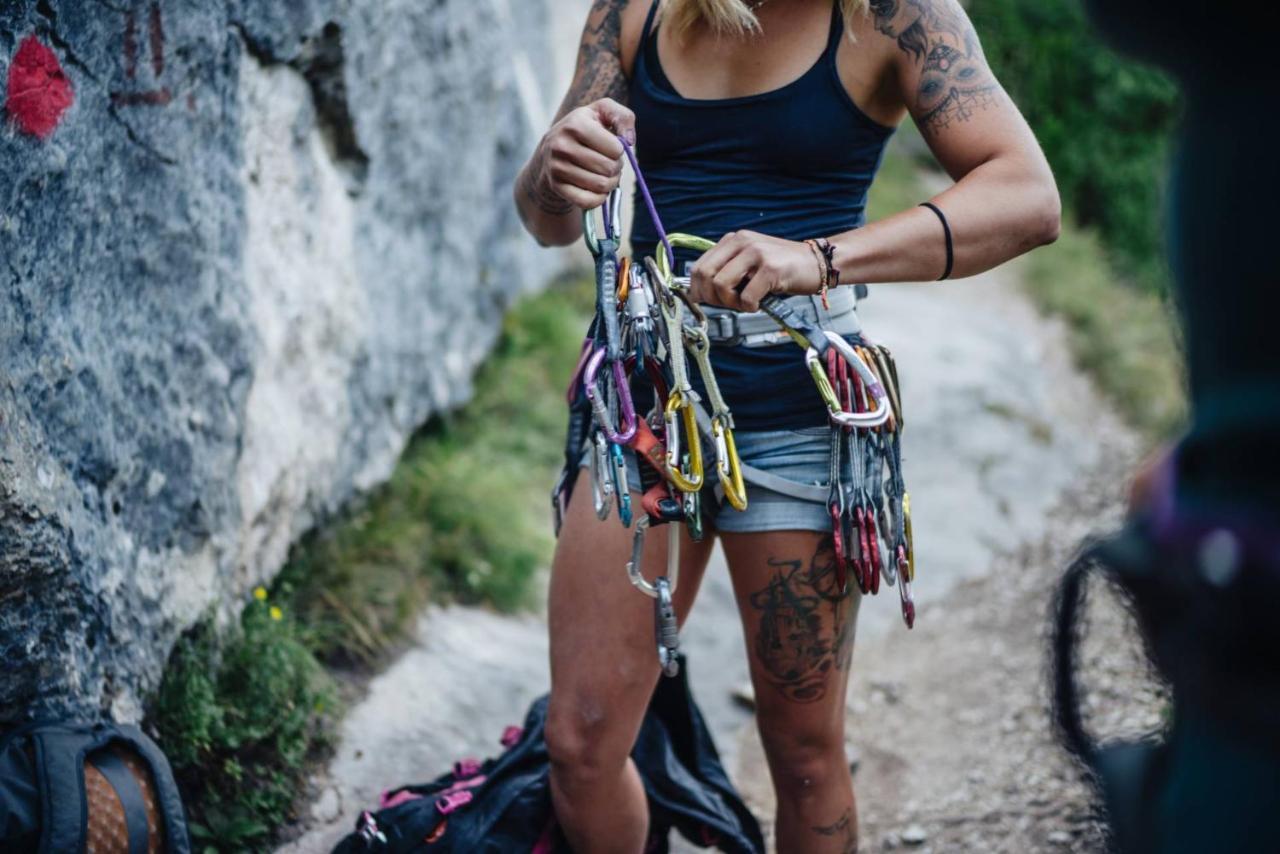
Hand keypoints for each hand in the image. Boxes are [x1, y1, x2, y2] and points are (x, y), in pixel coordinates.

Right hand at [533, 98, 635, 211]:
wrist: (549, 149)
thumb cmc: (583, 129)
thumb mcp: (602, 112)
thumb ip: (623, 117)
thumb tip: (629, 141)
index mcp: (576, 124)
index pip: (615, 149)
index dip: (619, 151)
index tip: (611, 148)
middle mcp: (562, 145)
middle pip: (609, 169)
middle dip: (616, 168)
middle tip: (610, 164)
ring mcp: (557, 167)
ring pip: (600, 186)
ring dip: (610, 183)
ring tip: (604, 175)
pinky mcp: (556, 186)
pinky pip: (587, 201)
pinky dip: (599, 198)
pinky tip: (597, 189)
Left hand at [688, 231, 823, 310]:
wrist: (818, 262)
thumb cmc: (782, 268)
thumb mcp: (749, 263)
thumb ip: (726, 271)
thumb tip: (698, 294)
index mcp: (733, 240)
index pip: (698, 266)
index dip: (697, 290)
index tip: (705, 302)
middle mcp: (742, 242)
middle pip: (705, 275)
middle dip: (711, 298)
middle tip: (729, 304)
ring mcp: (756, 253)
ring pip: (721, 285)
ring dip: (731, 303)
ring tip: (746, 303)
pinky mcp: (770, 268)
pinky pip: (746, 297)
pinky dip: (750, 307)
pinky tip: (759, 303)